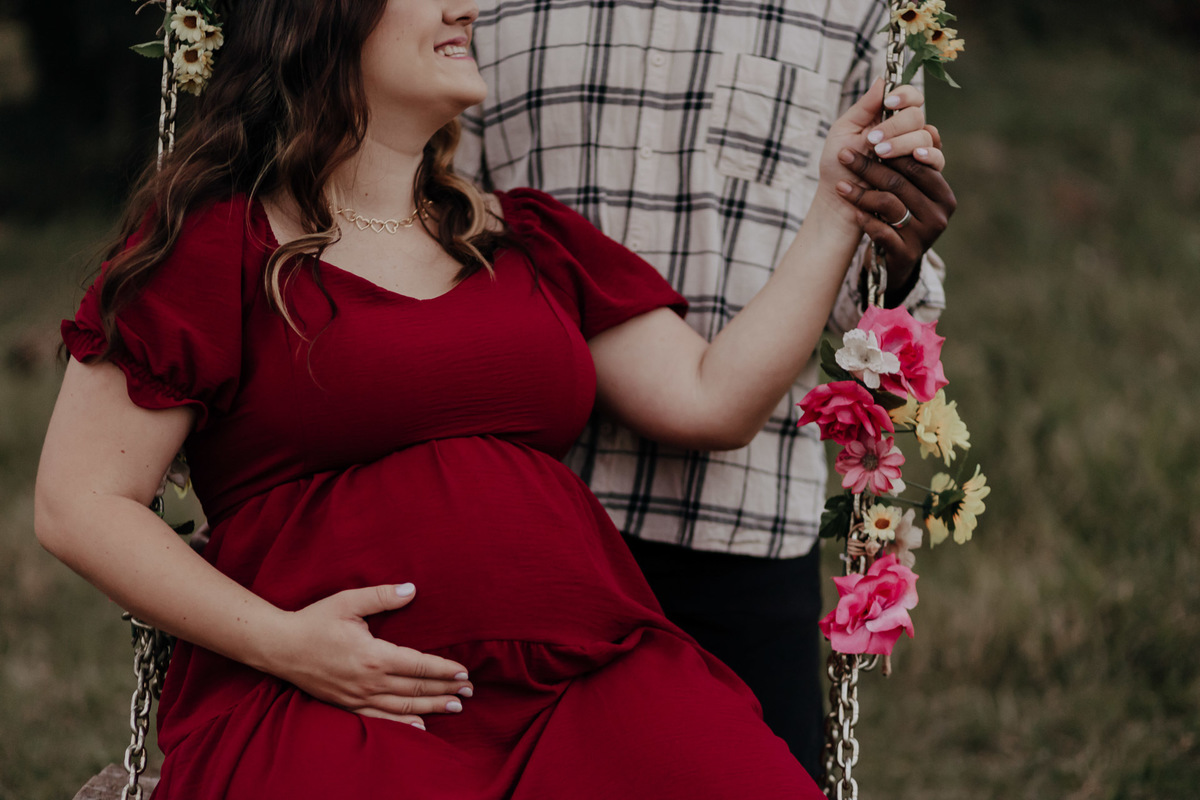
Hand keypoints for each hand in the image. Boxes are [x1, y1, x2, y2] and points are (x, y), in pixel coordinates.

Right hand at [266, 583, 472, 729]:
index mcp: (374, 655)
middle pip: (416, 689)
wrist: (280, 647)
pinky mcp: (347, 704)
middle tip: (470, 692)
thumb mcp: (348, 601)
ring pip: (403, 707)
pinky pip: (381, 719)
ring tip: (455, 707)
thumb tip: (412, 589)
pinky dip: (404, 725)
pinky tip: (421, 727)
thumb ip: (382, 596)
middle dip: (446, 690)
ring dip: (432, 707)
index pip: (418, 666)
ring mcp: (358, 697)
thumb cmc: (315, 621)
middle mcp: (369, 681)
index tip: (464, 672)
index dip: (444, 670)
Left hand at [817, 79, 942, 225]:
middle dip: (896, 127)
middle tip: (872, 142)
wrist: (838, 204)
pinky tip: (915, 157)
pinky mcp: (923, 178)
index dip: (905, 95)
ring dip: (903, 144)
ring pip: (927, 139)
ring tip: (878, 155)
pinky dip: (927, 158)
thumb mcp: (843, 134)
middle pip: (918, 117)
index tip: (888, 103)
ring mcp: (918, 156)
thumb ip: (863, 108)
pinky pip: (935, 164)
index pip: (911, 98)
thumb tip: (882, 79)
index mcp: (891, 120)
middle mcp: (908, 135)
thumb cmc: (837, 168)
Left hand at [834, 143, 955, 301]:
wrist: (890, 259)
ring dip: (859, 193)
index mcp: (942, 191)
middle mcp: (940, 212)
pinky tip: (852, 212)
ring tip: (840, 185)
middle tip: (843, 154)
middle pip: (900, 180)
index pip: (919, 160)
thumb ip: (906, 152)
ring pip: (888, 203)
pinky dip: (863, 218)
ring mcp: (926, 235)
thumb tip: (895, 105)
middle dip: (869, 166)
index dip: (892, 147)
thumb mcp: (904, 184)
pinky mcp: (908, 253)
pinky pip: (881, 230)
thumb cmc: (893, 212)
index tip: (866, 137)